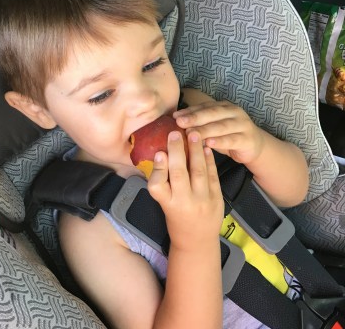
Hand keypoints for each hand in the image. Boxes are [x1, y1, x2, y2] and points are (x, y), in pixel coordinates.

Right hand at [147, 130, 223, 251]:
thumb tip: (163, 154)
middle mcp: (184, 203)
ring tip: (193, 134)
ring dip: (196, 151)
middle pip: (179, 175)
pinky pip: (212, 175)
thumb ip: (164, 183)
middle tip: (175, 133)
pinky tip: (206, 147)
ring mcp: (202, 201)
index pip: (158, 187)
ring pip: (198, 172)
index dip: (159, 169)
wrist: (198, 241)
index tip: (159, 153)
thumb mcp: (165, 204)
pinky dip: (209, 160)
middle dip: (177, 152)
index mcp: (167, 205)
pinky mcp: (217, 199)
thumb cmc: (176, 220)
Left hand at [173, 100, 264, 164]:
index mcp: (223, 106)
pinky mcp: (248, 138)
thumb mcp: (213, 127)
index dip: (189, 111)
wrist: (254, 145)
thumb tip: (176, 122)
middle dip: (195, 118)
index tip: (174, 117)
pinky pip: (232, 140)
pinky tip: (209, 144)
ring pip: (221, 126)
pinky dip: (220, 142)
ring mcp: (242, 124)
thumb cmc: (228, 135)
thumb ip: (199, 124)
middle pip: (212, 113)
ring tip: (191, 133)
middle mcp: (233, 112)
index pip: (204, 107)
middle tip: (180, 123)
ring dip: (205, 130)